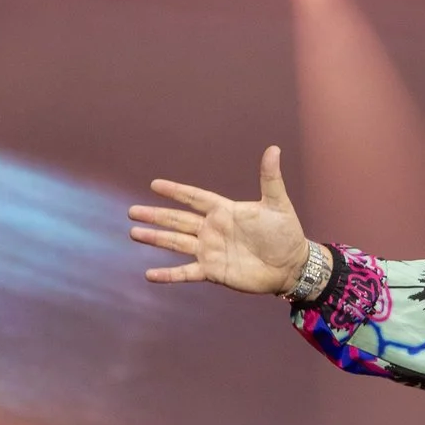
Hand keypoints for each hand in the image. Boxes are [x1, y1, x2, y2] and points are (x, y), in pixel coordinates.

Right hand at [128, 146, 310, 294]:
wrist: (292, 265)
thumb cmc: (286, 233)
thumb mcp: (277, 204)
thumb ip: (270, 178)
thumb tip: (273, 149)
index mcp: (224, 211)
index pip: (194, 198)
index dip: (176, 191)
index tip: (155, 184)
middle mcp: (212, 229)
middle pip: (178, 220)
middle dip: (156, 215)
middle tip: (132, 211)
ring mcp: (210, 250)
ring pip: (176, 243)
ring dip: (155, 238)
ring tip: (134, 233)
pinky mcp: (213, 271)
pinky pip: (186, 273)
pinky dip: (168, 275)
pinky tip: (150, 275)